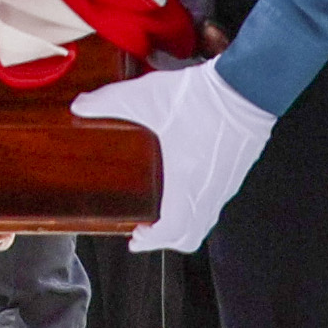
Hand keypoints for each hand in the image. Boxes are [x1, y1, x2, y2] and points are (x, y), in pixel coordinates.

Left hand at [70, 59, 279, 255]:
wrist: (248, 85)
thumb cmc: (202, 98)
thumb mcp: (146, 98)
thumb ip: (109, 102)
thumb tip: (80, 106)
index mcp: (186, 184)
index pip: (172, 232)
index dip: (151, 241)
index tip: (135, 237)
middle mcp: (209, 191)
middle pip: (190, 235)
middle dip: (167, 239)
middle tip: (147, 230)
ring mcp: (227, 183)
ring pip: (205, 220)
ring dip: (183, 222)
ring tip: (163, 209)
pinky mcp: (236, 170)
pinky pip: (216, 202)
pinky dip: (198, 206)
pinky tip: (186, 184)